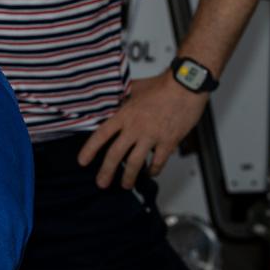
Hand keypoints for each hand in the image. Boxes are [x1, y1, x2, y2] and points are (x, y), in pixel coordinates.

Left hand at [76, 73, 207, 189]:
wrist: (186, 86)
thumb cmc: (163, 85)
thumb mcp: (136, 88)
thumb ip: (124, 96)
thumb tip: (115, 98)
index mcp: (124, 114)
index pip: (101, 135)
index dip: (89, 150)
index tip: (82, 161)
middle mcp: (135, 128)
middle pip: (115, 154)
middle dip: (106, 171)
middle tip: (101, 183)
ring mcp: (152, 137)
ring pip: (135, 163)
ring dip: (128, 177)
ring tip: (125, 185)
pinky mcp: (168, 142)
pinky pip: (158, 162)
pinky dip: (153, 170)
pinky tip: (150, 173)